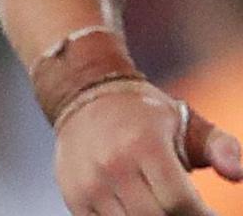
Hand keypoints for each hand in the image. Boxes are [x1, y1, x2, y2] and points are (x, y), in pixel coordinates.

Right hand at [53, 81, 242, 214]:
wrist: (86, 97)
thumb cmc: (146, 116)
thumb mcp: (188, 122)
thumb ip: (222, 147)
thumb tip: (239, 174)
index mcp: (143, 144)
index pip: (179, 201)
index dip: (202, 215)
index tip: (212, 214)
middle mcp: (112, 165)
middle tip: (189, 212)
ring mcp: (90, 183)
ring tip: (165, 209)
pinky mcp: (75, 197)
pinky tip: (141, 210)